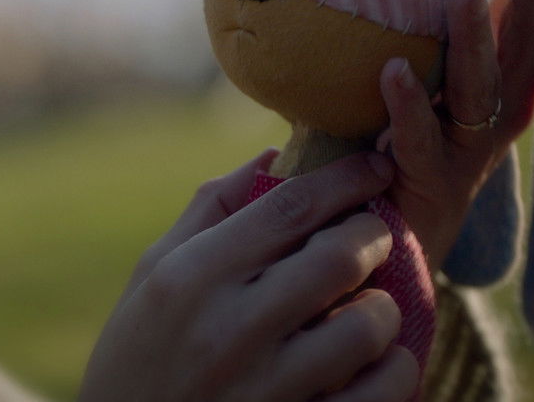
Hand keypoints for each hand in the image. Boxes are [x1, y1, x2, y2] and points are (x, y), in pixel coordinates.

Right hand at [79, 151, 418, 401]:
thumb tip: (272, 156)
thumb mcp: (153, 275)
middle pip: (338, 256)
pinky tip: (382, 360)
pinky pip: (379, 393)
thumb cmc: (137, 354)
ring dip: (385, 306)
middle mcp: (229, 326)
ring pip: (367, 325)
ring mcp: (265, 386)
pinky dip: (396, 369)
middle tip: (376, 234)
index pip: (288, 208)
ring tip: (373, 304)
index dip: (345, 178)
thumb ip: (210, 212)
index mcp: (191, 276)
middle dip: (374, 234)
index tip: (375, 166)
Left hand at [379, 0, 533, 268]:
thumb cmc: (414, 123)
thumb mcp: (431, 56)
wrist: (396, 222)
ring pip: (481, 85)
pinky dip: (407, 105)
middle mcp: (504, 101)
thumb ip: (436, 2)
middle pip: (527, 33)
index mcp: (510, 67)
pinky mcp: (432, 176)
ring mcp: (472, 142)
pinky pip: (420, 138)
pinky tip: (390, 70)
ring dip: (474, 37)